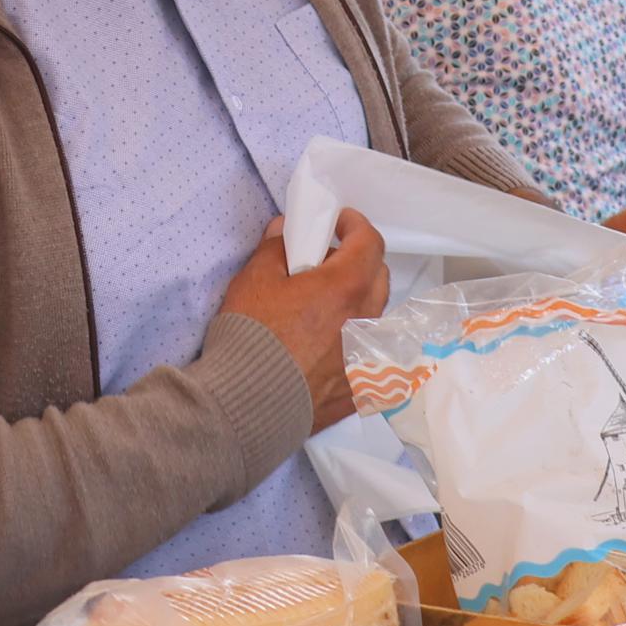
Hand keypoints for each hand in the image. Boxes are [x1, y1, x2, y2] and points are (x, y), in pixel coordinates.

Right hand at [217, 208, 388, 429]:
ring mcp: (365, 355)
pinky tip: (323, 342)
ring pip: (372, 315)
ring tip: (321, 305)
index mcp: (347, 287)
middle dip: (356, 260)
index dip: (355, 225)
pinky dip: (349, 337)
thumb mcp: (254, 279)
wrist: (249, 402)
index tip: (337, 222)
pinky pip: (363, 350)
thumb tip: (284, 231)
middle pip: (377, 276)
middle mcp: (366, 320)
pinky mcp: (359, 386)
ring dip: (354, 300)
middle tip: (323, 262)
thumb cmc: (252, 336)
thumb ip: (275, 248)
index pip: (370, 242)